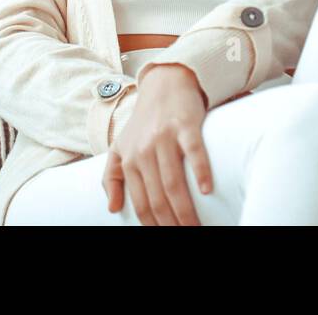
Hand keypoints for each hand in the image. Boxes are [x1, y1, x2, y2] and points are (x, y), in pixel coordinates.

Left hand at [101, 63, 211, 224]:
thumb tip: (112, 208)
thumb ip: (110, 176)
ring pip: (173, 181)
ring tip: (194, 226)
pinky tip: (207, 190)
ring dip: (185, 209)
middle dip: (170, 222)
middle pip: (158, 197)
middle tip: (185, 235)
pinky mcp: (185, 125)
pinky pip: (194, 151)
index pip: (141, 202)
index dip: (152, 224)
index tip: (164, 235)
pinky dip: (200, 171)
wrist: (164, 83)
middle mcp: (144, 150)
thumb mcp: (120, 146)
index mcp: (129, 159)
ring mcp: (165, 137)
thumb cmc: (143, 120)